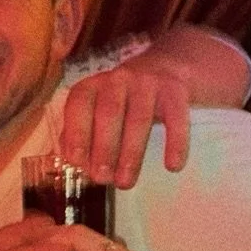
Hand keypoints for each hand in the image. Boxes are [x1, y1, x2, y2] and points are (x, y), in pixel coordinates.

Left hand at [59, 46, 190, 185]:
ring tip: (125, 182)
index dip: (76, 133)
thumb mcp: (97, 108)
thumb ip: (81, 131)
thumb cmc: (123, 99)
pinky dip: (175, 143)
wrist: (167, 67)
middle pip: (109, 114)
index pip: (79, 105)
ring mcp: (148, 83)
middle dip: (104, 148)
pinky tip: (173, 166)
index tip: (76, 162)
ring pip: (139, 119)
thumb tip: (73, 162)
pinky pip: (177, 118)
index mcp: (93, 86)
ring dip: (131, 154)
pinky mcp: (175, 90)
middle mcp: (118, 79)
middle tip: (101, 178)